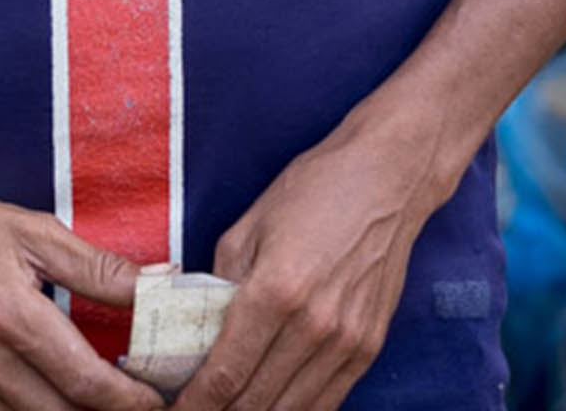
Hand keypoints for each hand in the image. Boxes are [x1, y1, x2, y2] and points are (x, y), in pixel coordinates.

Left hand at [175, 99, 447, 410]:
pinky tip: (274, 405)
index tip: (177, 410)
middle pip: (255, 401)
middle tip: (200, 410)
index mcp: (275, 290)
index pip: (225, 373)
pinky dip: (297, 410)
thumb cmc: (315, 189)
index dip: (196, 403)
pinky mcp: (369, 347)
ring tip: (231, 410)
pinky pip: (328, 401)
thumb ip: (221, 281)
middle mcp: (313, 325)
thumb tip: (201, 327)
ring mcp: (346, 341)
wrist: (387, 178)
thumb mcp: (250, 225)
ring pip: (292, 410)